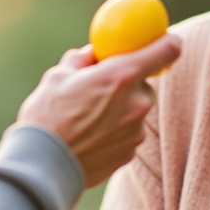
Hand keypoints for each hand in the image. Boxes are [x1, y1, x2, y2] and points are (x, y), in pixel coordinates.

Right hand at [16, 35, 179, 187]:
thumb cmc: (47, 116)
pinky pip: (127, 134)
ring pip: (135, 111)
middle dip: (127, 84)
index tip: (162, 42)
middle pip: (145, 84)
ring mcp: (136, 131)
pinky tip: (88, 137)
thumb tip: (95, 53)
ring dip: (119, 109)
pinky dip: (114, 132)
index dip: (167, 43)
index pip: (167, 50)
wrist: (42, 167)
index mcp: (122, 74)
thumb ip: (83, 60)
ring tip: (86, 118)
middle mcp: (137, 102)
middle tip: (101, 87)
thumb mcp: (58, 76)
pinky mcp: (130, 153)